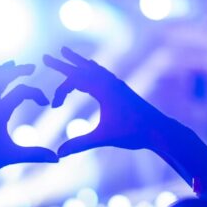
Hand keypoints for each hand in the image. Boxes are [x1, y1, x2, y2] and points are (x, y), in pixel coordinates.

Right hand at [43, 47, 173, 157]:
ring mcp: (116, 84)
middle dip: (63, 63)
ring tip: (68, 53)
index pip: (74, 80)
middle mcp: (110, 82)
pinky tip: (91, 70)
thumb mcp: (103, 138)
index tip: (53, 107)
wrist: (159, 130)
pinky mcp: (121, 90)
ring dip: (77, 62)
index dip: (60, 92)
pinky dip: (91, 69)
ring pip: (92, 68)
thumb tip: (58, 154)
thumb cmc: (133, 133)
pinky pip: (102, 74)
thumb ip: (80, 144)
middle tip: (47, 56)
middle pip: (81, 68)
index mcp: (104, 88)